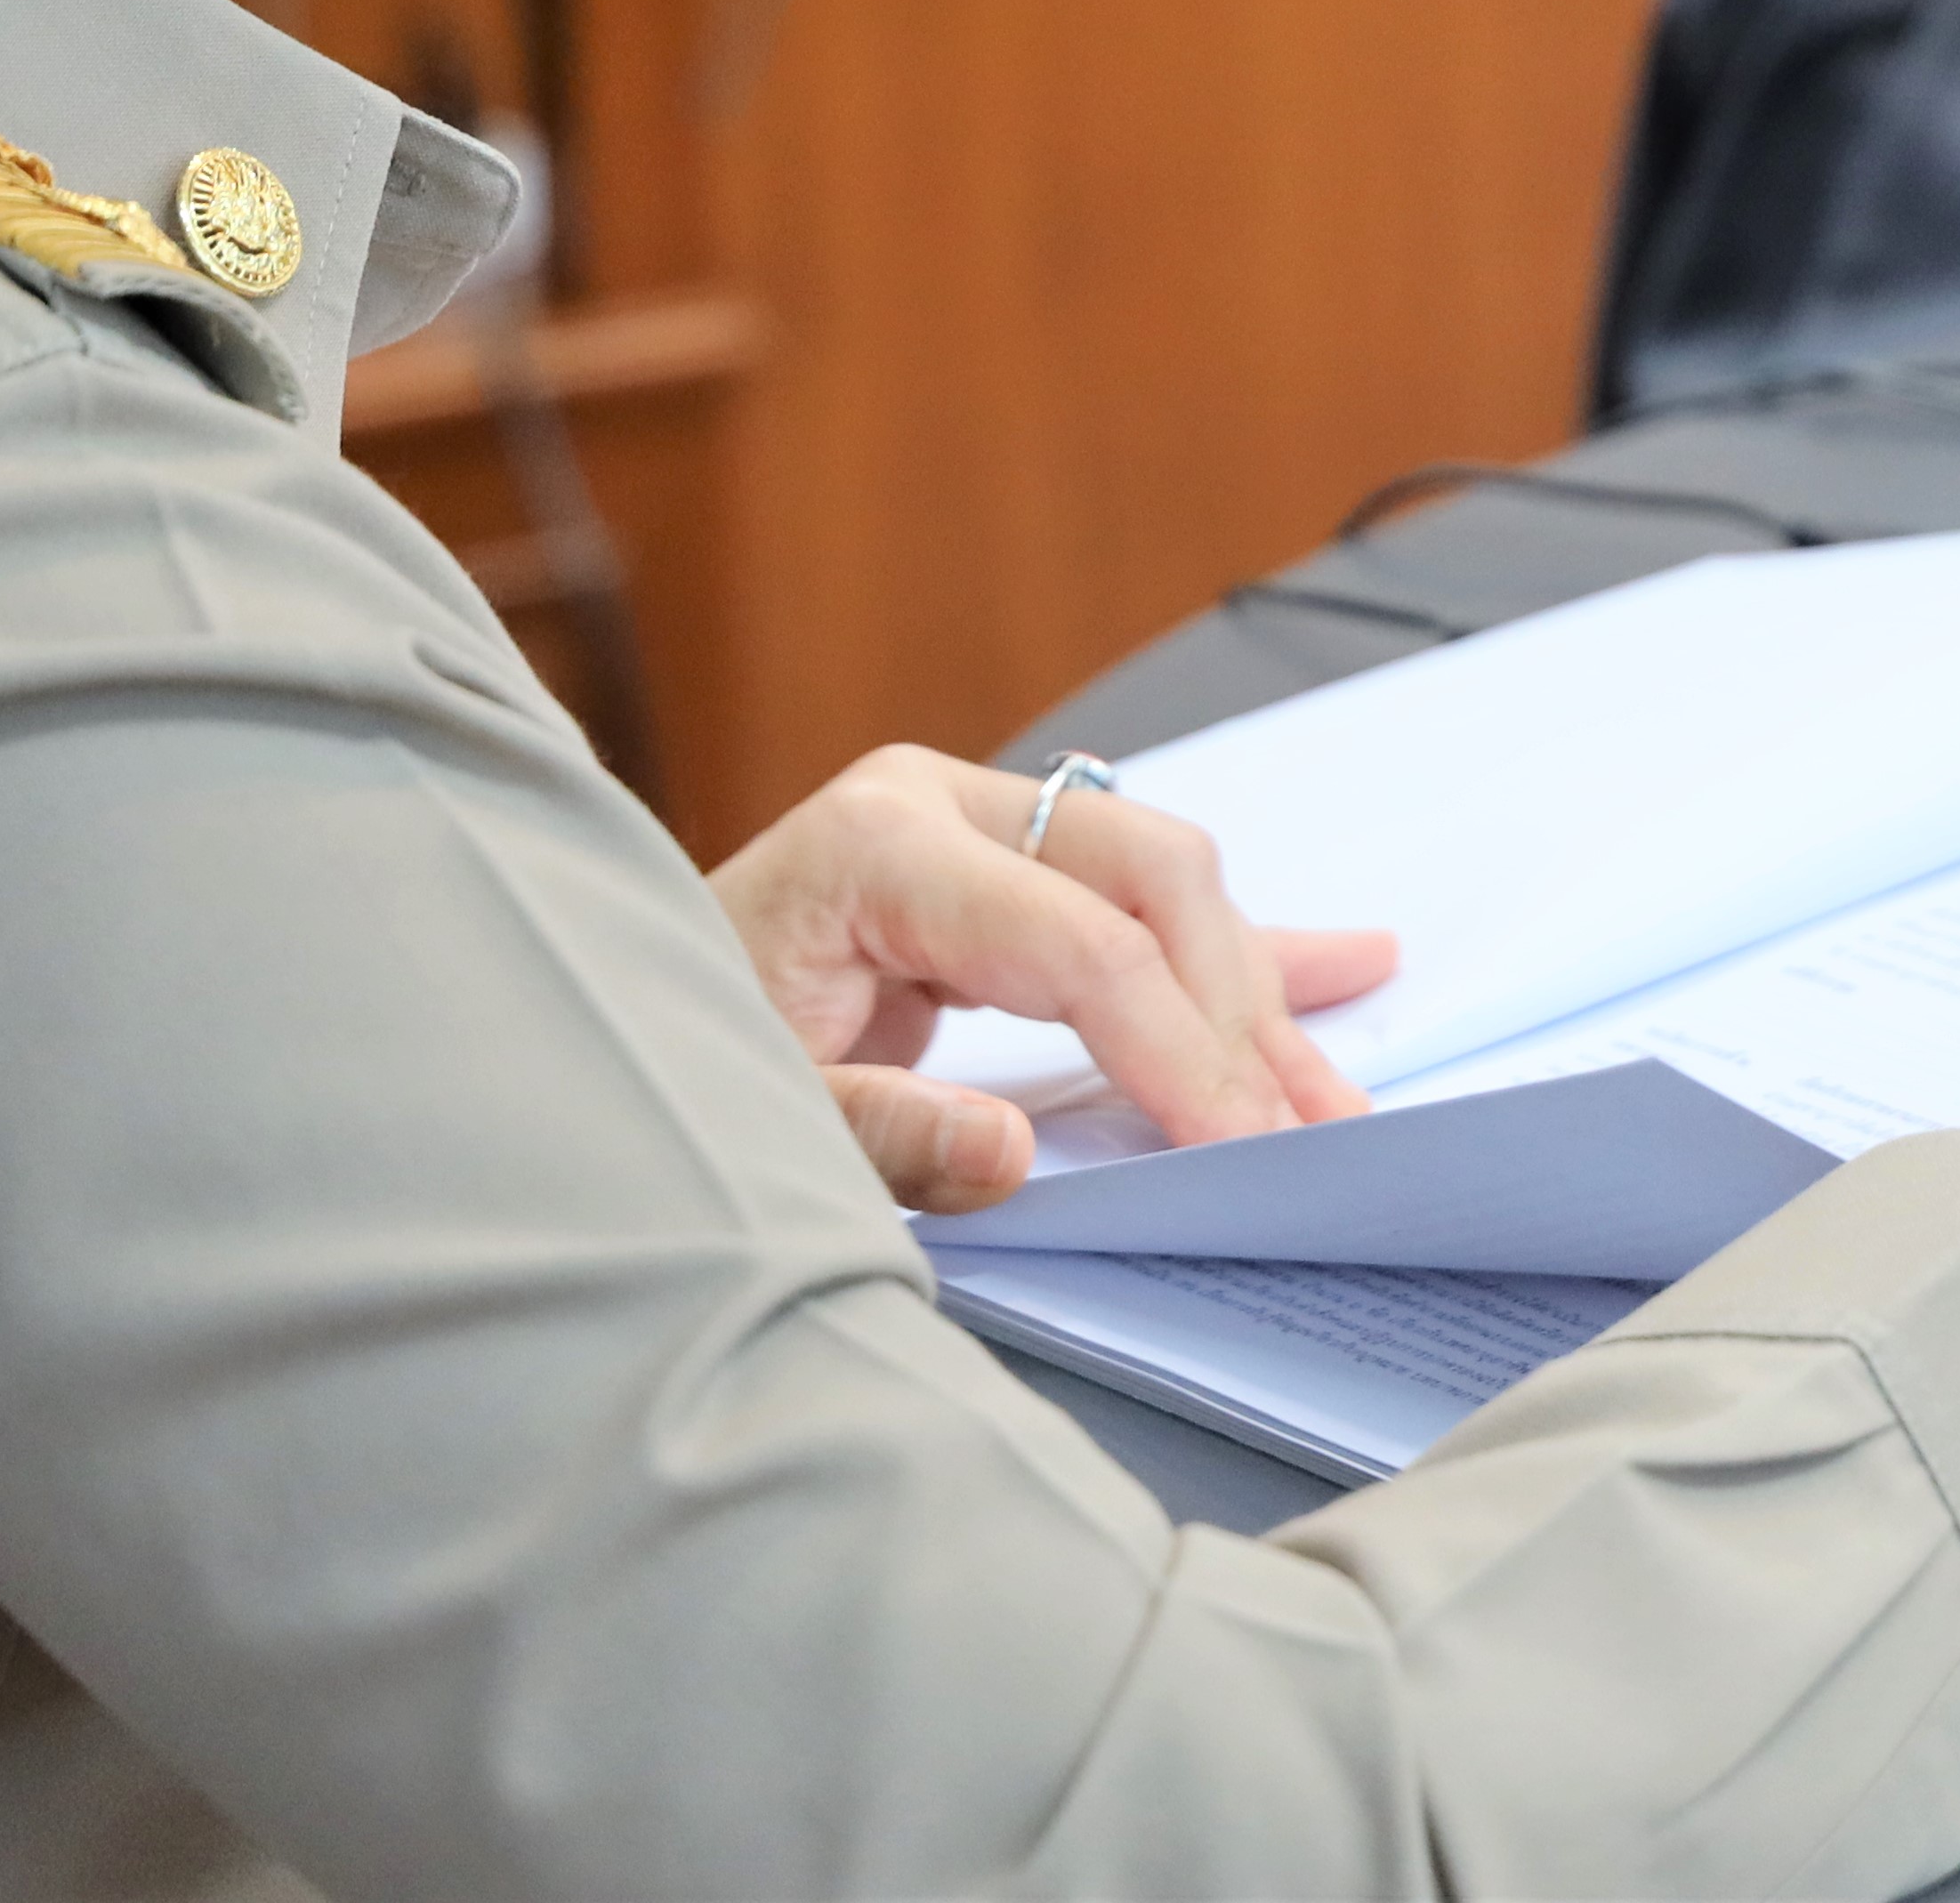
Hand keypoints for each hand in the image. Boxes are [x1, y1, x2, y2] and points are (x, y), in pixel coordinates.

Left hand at [708, 746, 1399, 1213]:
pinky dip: (1240, 953)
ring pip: (1171, 882)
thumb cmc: (676, 1065)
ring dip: (1254, 998)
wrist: (605, 1015)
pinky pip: (1147, 902)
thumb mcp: (756, 1120)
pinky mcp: (1006, 868)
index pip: (1077, 943)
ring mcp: (980, 825)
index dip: (1172, 1051)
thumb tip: (1012, 1154)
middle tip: (1296, 1138)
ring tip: (1330, 1102)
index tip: (1242, 1153)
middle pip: (1152, 876)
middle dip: (1237, 1014)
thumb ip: (878, 1138)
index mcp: (877, 844)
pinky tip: (1353, 962)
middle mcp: (937, 804)